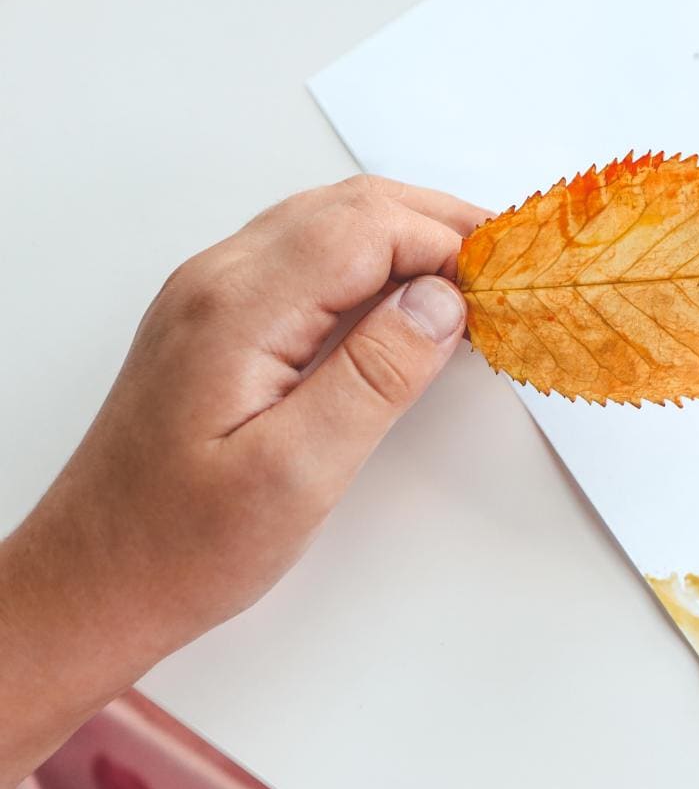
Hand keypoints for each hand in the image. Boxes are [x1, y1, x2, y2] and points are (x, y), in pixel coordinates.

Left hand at [0, 176, 483, 787]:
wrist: (94, 582)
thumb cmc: (185, 545)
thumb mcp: (296, 473)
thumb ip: (375, 377)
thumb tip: (442, 300)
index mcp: (237, 310)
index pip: (365, 227)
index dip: (450, 240)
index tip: (512, 284)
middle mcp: (217, 283)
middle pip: (349, 206)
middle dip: (441, 226)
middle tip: (514, 273)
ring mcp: (211, 297)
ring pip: (328, 223)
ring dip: (409, 238)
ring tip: (478, 284)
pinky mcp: (216, 322)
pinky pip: (306, 257)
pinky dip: (373, 262)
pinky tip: (411, 304)